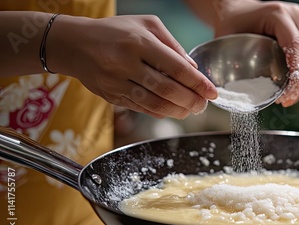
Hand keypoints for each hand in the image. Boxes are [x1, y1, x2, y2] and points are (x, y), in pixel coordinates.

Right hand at [48, 15, 216, 118]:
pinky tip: (171, 111)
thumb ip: (172, 45)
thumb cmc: (116, 31)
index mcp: (139, 42)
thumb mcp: (146, 25)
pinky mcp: (110, 96)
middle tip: (204, 105)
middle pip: (167, 89)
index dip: (198, 83)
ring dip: (177, 111)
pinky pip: (141, 108)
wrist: (74, 44)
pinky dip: (160, 112)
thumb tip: (193, 69)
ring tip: (191, 111)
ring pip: (154, 104)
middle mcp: (126, 63)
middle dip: (191, 100)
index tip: (212, 92)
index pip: (176, 67)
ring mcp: (116, 82)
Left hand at [210, 1, 298, 106]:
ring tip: (286, 96)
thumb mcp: (227, 38)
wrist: (238, 12)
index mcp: (278, 14)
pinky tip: (289, 86)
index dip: (297, 72)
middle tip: (286, 101)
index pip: (295, 45)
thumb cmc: (232, 23)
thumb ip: (231, 60)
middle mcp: (295, 17)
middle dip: (298, 82)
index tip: (289, 94)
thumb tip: (229, 92)